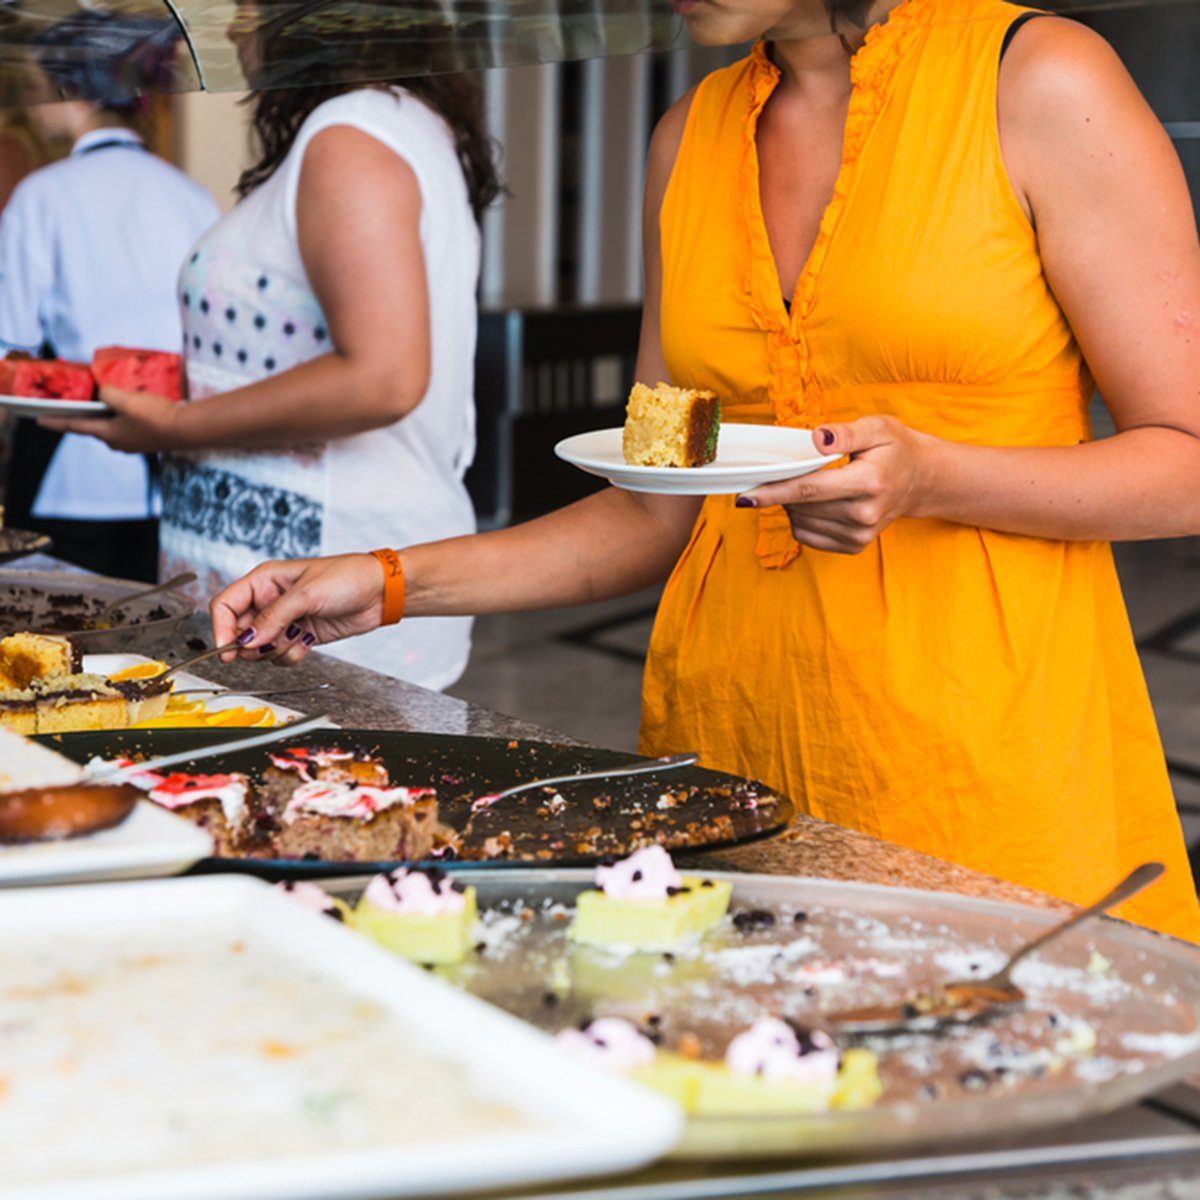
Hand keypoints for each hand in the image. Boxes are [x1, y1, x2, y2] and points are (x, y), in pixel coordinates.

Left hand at [37, 386, 186, 452]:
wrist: (185, 430)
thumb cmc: (155, 416)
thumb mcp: (126, 399)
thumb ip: (107, 394)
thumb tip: (103, 393)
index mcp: (107, 433)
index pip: (74, 426)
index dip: (56, 421)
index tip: (38, 420)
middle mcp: (116, 443)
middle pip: (94, 428)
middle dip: (85, 417)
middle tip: (77, 406)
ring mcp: (132, 445)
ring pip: (111, 429)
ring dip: (106, 418)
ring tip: (105, 406)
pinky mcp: (146, 442)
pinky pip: (126, 429)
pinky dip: (122, 420)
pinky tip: (130, 412)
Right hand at [210, 553, 385, 666]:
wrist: (380, 592)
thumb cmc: (348, 577)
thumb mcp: (307, 594)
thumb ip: (274, 617)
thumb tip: (248, 640)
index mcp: (264, 580)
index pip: (226, 605)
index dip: (221, 628)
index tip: (227, 649)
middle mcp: (270, 600)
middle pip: (240, 631)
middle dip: (252, 644)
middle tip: (269, 644)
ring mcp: (285, 620)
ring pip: (260, 648)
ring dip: (275, 649)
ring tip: (297, 635)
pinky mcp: (300, 636)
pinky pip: (281, 655)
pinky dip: (291, 655)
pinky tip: (308, 641)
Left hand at [737, 416, 934, 553]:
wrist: (921, 480)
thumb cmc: (896, 449)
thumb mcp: (876, 428)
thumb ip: (844, 433)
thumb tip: (816, 437)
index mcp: (869, 482)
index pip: (810, 490)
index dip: (774, 491)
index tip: (745, 495)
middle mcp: (864, 514)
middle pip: (802, 507)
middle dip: (781, 491)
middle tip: (781, 472)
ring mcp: (860, 535)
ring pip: (802, 523)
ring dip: (792, 505)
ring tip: (807, 484)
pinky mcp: (854, 546)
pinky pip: (809, 537)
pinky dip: (801, 519)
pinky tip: (814, 503)